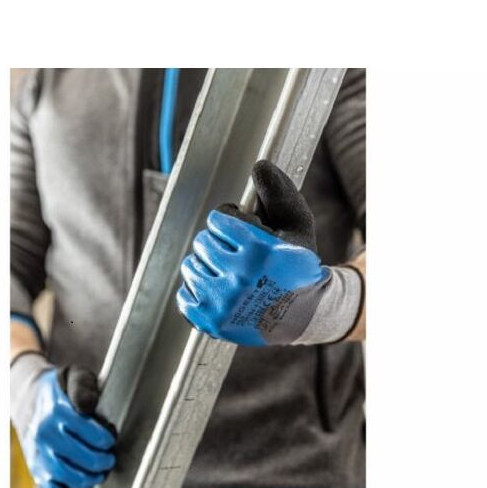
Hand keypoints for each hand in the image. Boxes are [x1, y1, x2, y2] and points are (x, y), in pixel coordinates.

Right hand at [10, 354, 115, 487]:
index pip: (90, 433)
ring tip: (100, 472)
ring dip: (91, 479)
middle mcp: (44, 434)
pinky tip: (84, 486)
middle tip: (109, 458)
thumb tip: (88, 406)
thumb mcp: (73, 375)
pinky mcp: (36, 470)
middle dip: (103, 461)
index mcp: (56, 410)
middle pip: (83, 459)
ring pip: (69, 478)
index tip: (110, 438)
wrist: (27, 399)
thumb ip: (84, 387)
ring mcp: (38, 454)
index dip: (106, 439)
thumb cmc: (59, 389)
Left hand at [176, 160, 330, 345]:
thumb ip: (278, 192)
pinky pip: (183, 295)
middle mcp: (238, 278)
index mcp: (258, 251)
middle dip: (219, 243)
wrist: (302, 316)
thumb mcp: (296, 224)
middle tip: (237, 254)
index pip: (218, 219)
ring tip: (228, 272)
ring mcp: (221, 303)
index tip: (243, 231)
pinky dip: (197, 290)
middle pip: (202, 242)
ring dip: (206, 265)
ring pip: (190, 266)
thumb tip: (259, 166)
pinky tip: (218, 290)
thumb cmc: (298, 266)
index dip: (230, 221)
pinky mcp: (209, 322)